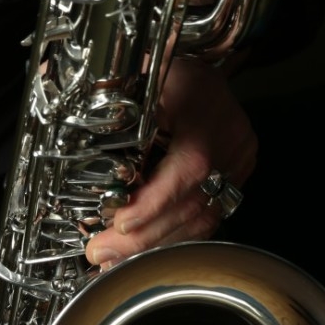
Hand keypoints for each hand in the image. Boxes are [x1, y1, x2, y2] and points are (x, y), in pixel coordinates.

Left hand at [84, 58, 255, 268]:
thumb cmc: (167, 67)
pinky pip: (211, 213)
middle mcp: (229, 139)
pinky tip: (151, 248)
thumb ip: (120, 117)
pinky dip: (178, 233)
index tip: (120, 224)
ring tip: (119, 260)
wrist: (202, 64)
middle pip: (193, 202)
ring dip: (159, 244)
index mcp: (204, 111)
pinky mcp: (238, 172)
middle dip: (145, 235)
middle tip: (104, 252)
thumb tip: (86, 160)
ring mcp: (238, 159)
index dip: (154, 202)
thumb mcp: (140, 80)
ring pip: (204, 216)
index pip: (188, 168)